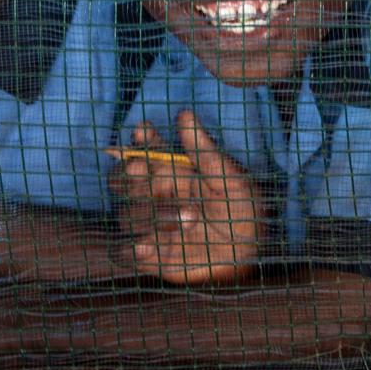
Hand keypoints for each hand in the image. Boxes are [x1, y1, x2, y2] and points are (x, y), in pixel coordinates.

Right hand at [110, 109, 261, 285]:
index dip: (142, 140)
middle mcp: (155, 196)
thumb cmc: (242, 212)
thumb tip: (184, 114)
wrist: (249, 255)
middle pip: (122, 180)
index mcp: (173, 173)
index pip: (147, 152)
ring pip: (129, 214)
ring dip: (156, 214)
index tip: (143, 130)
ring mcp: (150, 225)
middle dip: (128, 173)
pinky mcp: (149, 254)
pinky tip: (146, 245)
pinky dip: (134, 248)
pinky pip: (127, 251)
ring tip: (192, 218)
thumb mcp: (231, 180)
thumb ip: (204, 151)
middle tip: (142, 168)